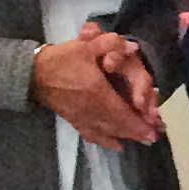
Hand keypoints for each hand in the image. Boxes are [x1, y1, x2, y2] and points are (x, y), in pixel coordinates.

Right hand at [34, 32, 160, 149]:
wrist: (35, 75)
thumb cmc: (62, 60)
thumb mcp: (86, 46)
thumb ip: (111, 44)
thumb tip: (133, 48)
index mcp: (98, 94)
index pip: (124, 114)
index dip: (140, 124)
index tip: (154, 132)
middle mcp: (93, 112)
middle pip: (119, 128)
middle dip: (137, 133)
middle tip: (152, 136)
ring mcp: (83, 119)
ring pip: (108, 133)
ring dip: (126, 137)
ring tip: (140, 140)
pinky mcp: (75, 121)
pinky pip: (93, 136)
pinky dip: (106, 141)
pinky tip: (116, 145)